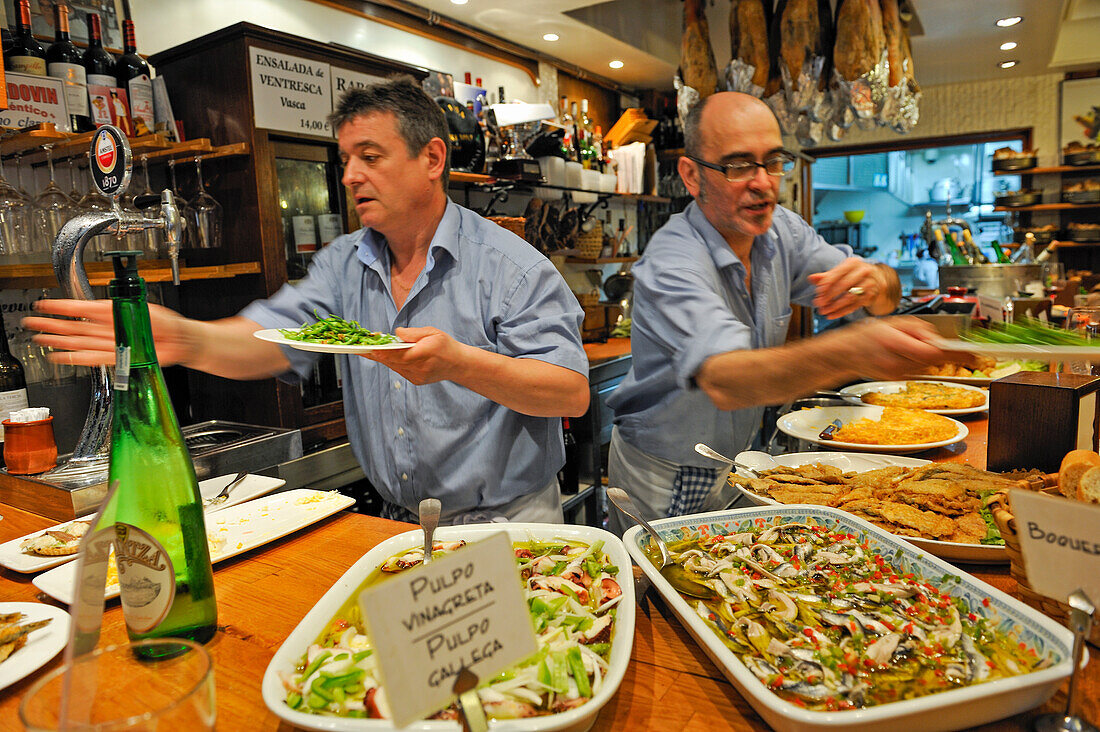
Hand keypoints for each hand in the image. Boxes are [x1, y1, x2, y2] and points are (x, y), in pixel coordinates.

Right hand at [23, 298, 196, 367]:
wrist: (181, 341)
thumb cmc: (168, 323)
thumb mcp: (144, 308)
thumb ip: (122, 308)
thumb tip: (105, 306)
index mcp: (114, 312)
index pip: (82, 308)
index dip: (62, 307)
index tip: (45, 304)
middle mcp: (109, 328)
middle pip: (74, 326)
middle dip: (52, 324)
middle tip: (32, 322)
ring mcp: (111, 343)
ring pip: (79, 342)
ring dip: (58, 341)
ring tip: (39, 338)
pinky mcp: (117, 357)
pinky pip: (92, 358)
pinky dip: (75, 357)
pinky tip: (61, 355)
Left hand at [362, 326, 469, 384]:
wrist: (458, 365)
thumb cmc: (446, 345)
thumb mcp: (433, 332)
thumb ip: (413, 333)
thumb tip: (397, 334)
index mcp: (422, 354)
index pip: (395, 353)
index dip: (379, 350)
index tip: (365, 347)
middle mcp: (417, 368)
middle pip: (390, 361)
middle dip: (374, 353)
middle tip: (358, 347)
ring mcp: (415, 376)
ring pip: (393, 366)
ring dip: (381, 358)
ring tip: (367, 350)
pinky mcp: (415, 380)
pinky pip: (399, 370)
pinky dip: (392, 362)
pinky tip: (385, 356)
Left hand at [809, 258, 886, 318]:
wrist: (876, 279)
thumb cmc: (852, 275)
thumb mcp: (839, 273)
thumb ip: (825, 276)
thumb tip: (811, 278)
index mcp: (853, 263)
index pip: (838, 273)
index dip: (827, 283)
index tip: (817, 292)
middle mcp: (864, 271)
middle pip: (844, 285)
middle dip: (829, 295)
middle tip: (818, 304)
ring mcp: (870, 284)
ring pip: (850, 297)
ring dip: (835, 306)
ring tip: (823, 311)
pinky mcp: (871, 296)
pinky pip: (855, 305)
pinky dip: (842, 312)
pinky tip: (831, 315)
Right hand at [823, 317, 951, 379]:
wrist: (843, 354)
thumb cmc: (864, 336)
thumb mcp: (892, 323)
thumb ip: (918, 329)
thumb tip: (937, 339)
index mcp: (895, 344)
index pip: (934, 354)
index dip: (957, 355)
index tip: (975, 356)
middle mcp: (897, 364)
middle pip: (932, 360)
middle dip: (934, 349)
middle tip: (920, 339)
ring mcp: (897, 375)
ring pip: (925, 365)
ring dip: (923, 355)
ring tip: (903, 345)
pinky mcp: (897, 379)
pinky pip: (916, 370)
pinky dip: (914, 361)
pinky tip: (898, 354)